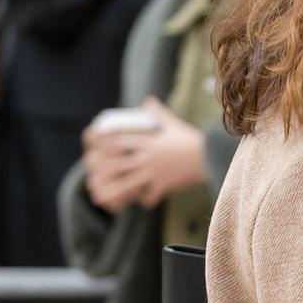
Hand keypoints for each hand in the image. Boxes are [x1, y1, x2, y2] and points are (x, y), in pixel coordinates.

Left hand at [83, 97, 207, 213]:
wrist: (210, 155)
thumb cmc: (191, 139)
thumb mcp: (173, 124)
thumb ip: (158, 113)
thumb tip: (148, 100)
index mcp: (148, 142)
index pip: (118, 142)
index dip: (102, 145)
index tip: (92, 149)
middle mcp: (148, 158)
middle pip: (117, 165)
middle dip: (101, 172)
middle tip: (91, 176)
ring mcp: (155, 172)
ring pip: (127, 184)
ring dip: (111, 192)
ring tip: (98, 198)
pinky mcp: (164, 185)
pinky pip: (150, 196)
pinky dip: (145, 200)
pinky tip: (143, 202)